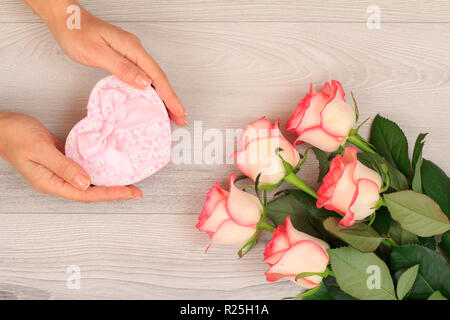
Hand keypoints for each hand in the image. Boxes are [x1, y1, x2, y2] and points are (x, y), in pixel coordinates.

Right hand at [0, 112, 142, 202]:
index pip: (86, 194)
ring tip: (128, 184)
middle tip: (136, 192)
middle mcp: (57, 181)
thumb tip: (85, 182)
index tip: (129, 192)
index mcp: (50, 182)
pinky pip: (84, 170)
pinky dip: (98, 171)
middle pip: (90, 192)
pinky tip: (109, 169)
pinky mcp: (61, 162)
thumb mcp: (39, 149)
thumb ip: (63, 166)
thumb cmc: (15, 135)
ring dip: (108, 184)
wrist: (1, 126)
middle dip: (114, 193)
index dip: (109, 194)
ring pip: (89, 182)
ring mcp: (59, 172)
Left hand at [24, 0, 185, 125]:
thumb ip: (123, 68)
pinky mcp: (125, 57)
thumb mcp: (98, 53)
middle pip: (160, 79)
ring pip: (152, 79)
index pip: (157, 77)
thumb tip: (145, 83)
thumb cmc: (77, 33)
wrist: (66, 20)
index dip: (170, 96)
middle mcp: (135, 51)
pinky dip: (151, 90)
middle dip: (171, 100)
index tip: (178, 111)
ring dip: (163, 97)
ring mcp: (131, 54)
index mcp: (133, 49)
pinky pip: (143, 76)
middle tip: (179, 118)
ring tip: (170, 113)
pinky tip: (152, 99)